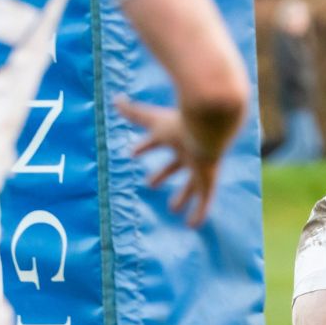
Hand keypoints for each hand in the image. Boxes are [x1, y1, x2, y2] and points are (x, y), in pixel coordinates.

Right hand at [116, 97, 221, 226]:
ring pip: (192, 184)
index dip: (145, 147)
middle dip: (163, 173)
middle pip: (175, 165)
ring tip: (173, 209)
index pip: (156, 142)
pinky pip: (205, 200)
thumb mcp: (152, 120)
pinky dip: (199, 212)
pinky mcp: (209, 179)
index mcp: (175, 137)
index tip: (133, 153)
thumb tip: (115, 99)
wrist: (210, 129)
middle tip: (150, 184)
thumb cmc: (180, 124)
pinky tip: (193, 225)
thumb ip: (133, 112)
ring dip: (183, 196)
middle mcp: (189, 153)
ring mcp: (201, 167)